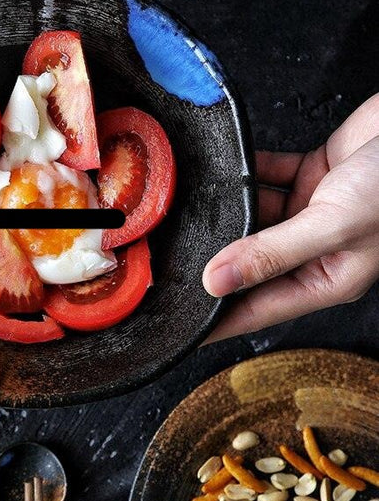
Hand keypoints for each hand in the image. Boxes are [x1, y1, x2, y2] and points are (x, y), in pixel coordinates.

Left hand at [203, 93, 378, 341]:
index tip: (180, 326)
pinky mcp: (314, 175)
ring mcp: (314, 212)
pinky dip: (245, 174)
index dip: (218, 319)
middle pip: (251, 264)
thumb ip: (273, 253)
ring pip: (255, 218)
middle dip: (211, 263)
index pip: (259, 308)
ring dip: (226, 213)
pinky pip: (267, 177)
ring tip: (185, 214)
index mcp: (327, 278)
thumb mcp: (334, 225)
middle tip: (165, 265)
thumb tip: (216, 282)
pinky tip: (219, 173)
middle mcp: (317, 249)